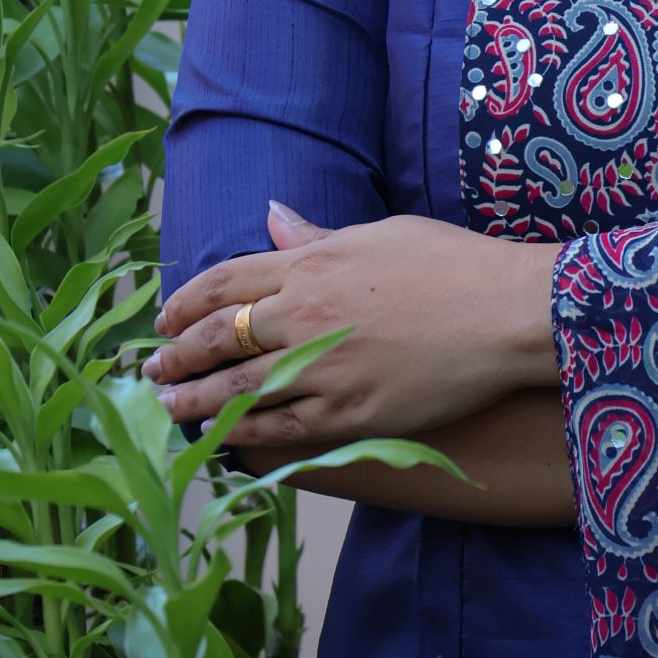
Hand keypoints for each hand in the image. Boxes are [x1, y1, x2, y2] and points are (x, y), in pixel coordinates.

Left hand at [144, 201, 559, 451]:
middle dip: (178, 356)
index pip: (226, 281)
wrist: (507, 313)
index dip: (188, 302)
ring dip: (195, 401)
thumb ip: (318, 238)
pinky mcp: (349, 415)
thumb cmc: (453, 264)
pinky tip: (224, 440)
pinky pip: (280, 430)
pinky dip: (245, 435)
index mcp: (311, 265)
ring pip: (237, 391)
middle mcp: (305, 315)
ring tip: (168, 410)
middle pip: (220, 337)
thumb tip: (273, 218)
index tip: (166, 318)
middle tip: (151, 371)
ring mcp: (323, 369)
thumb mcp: (381, 234)